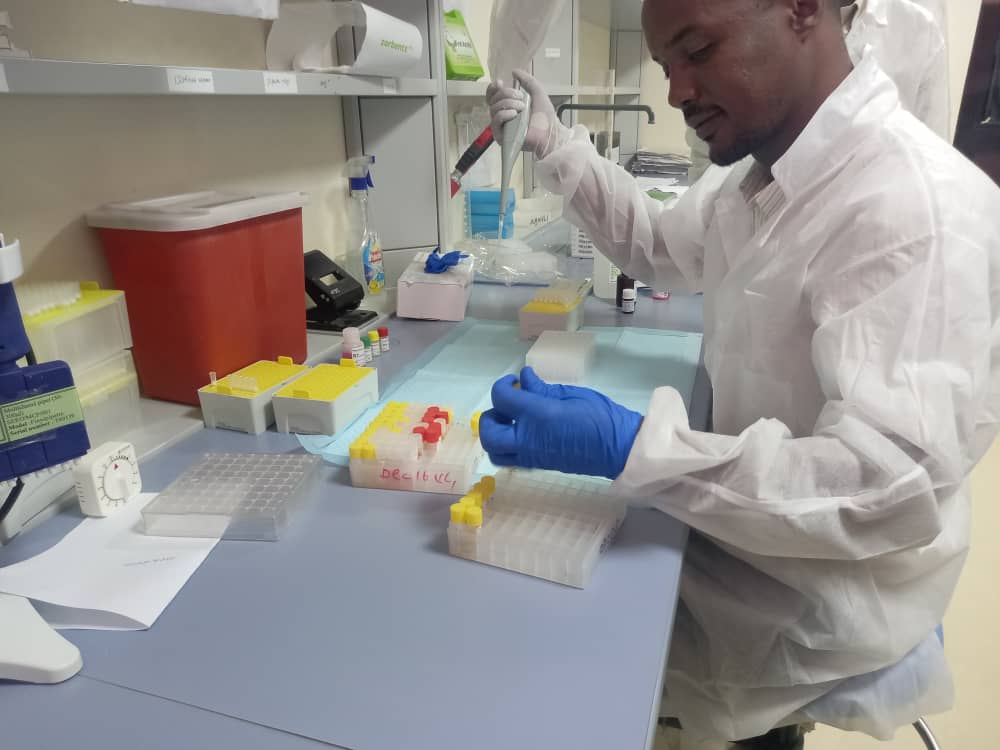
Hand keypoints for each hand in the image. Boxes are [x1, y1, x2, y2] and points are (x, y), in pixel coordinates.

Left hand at [479, 367, 642, 479]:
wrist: (619, 449)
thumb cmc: (601, 417)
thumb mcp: (572, 395)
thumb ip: (543, 388)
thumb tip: (524, 379)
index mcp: (537, 415)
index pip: (501, 399)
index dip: (502, 385)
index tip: (513, 381)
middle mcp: (528, 438)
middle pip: (489, 433)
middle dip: (490, 417)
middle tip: (505, 405)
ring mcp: (532, 455)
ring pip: (496, 453)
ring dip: (495, 436)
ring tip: (511, 423)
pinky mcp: (539, 465)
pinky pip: (512, 459)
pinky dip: (508, 447)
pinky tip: (524, 433)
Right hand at [487, 69, 571, 159]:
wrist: (550, 133)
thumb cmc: (545, 117)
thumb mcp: (537, 93)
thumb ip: (527, 81)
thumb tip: (515, 71)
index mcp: (507, 107)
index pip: (492, 97)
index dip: (492, 88)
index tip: (499, 82)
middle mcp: (502, 117)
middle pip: (492, 100)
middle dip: (505, 94)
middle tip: (520, 98)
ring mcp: (501, 127)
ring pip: (493, 109)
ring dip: (508, 104)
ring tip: (522, 108)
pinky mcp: (501, 137)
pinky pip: (496, 121)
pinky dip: (504, 114)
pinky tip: (514, 114)